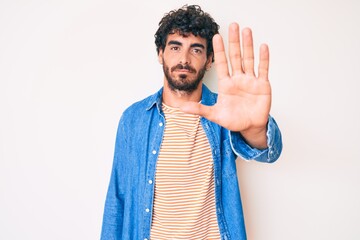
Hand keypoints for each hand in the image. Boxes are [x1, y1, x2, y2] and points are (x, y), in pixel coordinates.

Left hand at [181, 23, 270, 147]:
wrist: (250, 127)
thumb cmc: (233, 121)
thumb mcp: (214, 115)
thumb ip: (199, 109)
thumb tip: (181, 108)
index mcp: (226, 84)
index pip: (221, 63)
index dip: (219, 50)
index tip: (216, 36)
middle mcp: (238, 79)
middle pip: (235, 57)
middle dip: (234, 42)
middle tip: (233, 26)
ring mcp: (250, 81)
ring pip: (249, 59)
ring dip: (248, 45)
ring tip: (246, 31)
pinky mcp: (262, 85)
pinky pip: (263, 69)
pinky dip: (263, 58)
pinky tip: (262, 46)